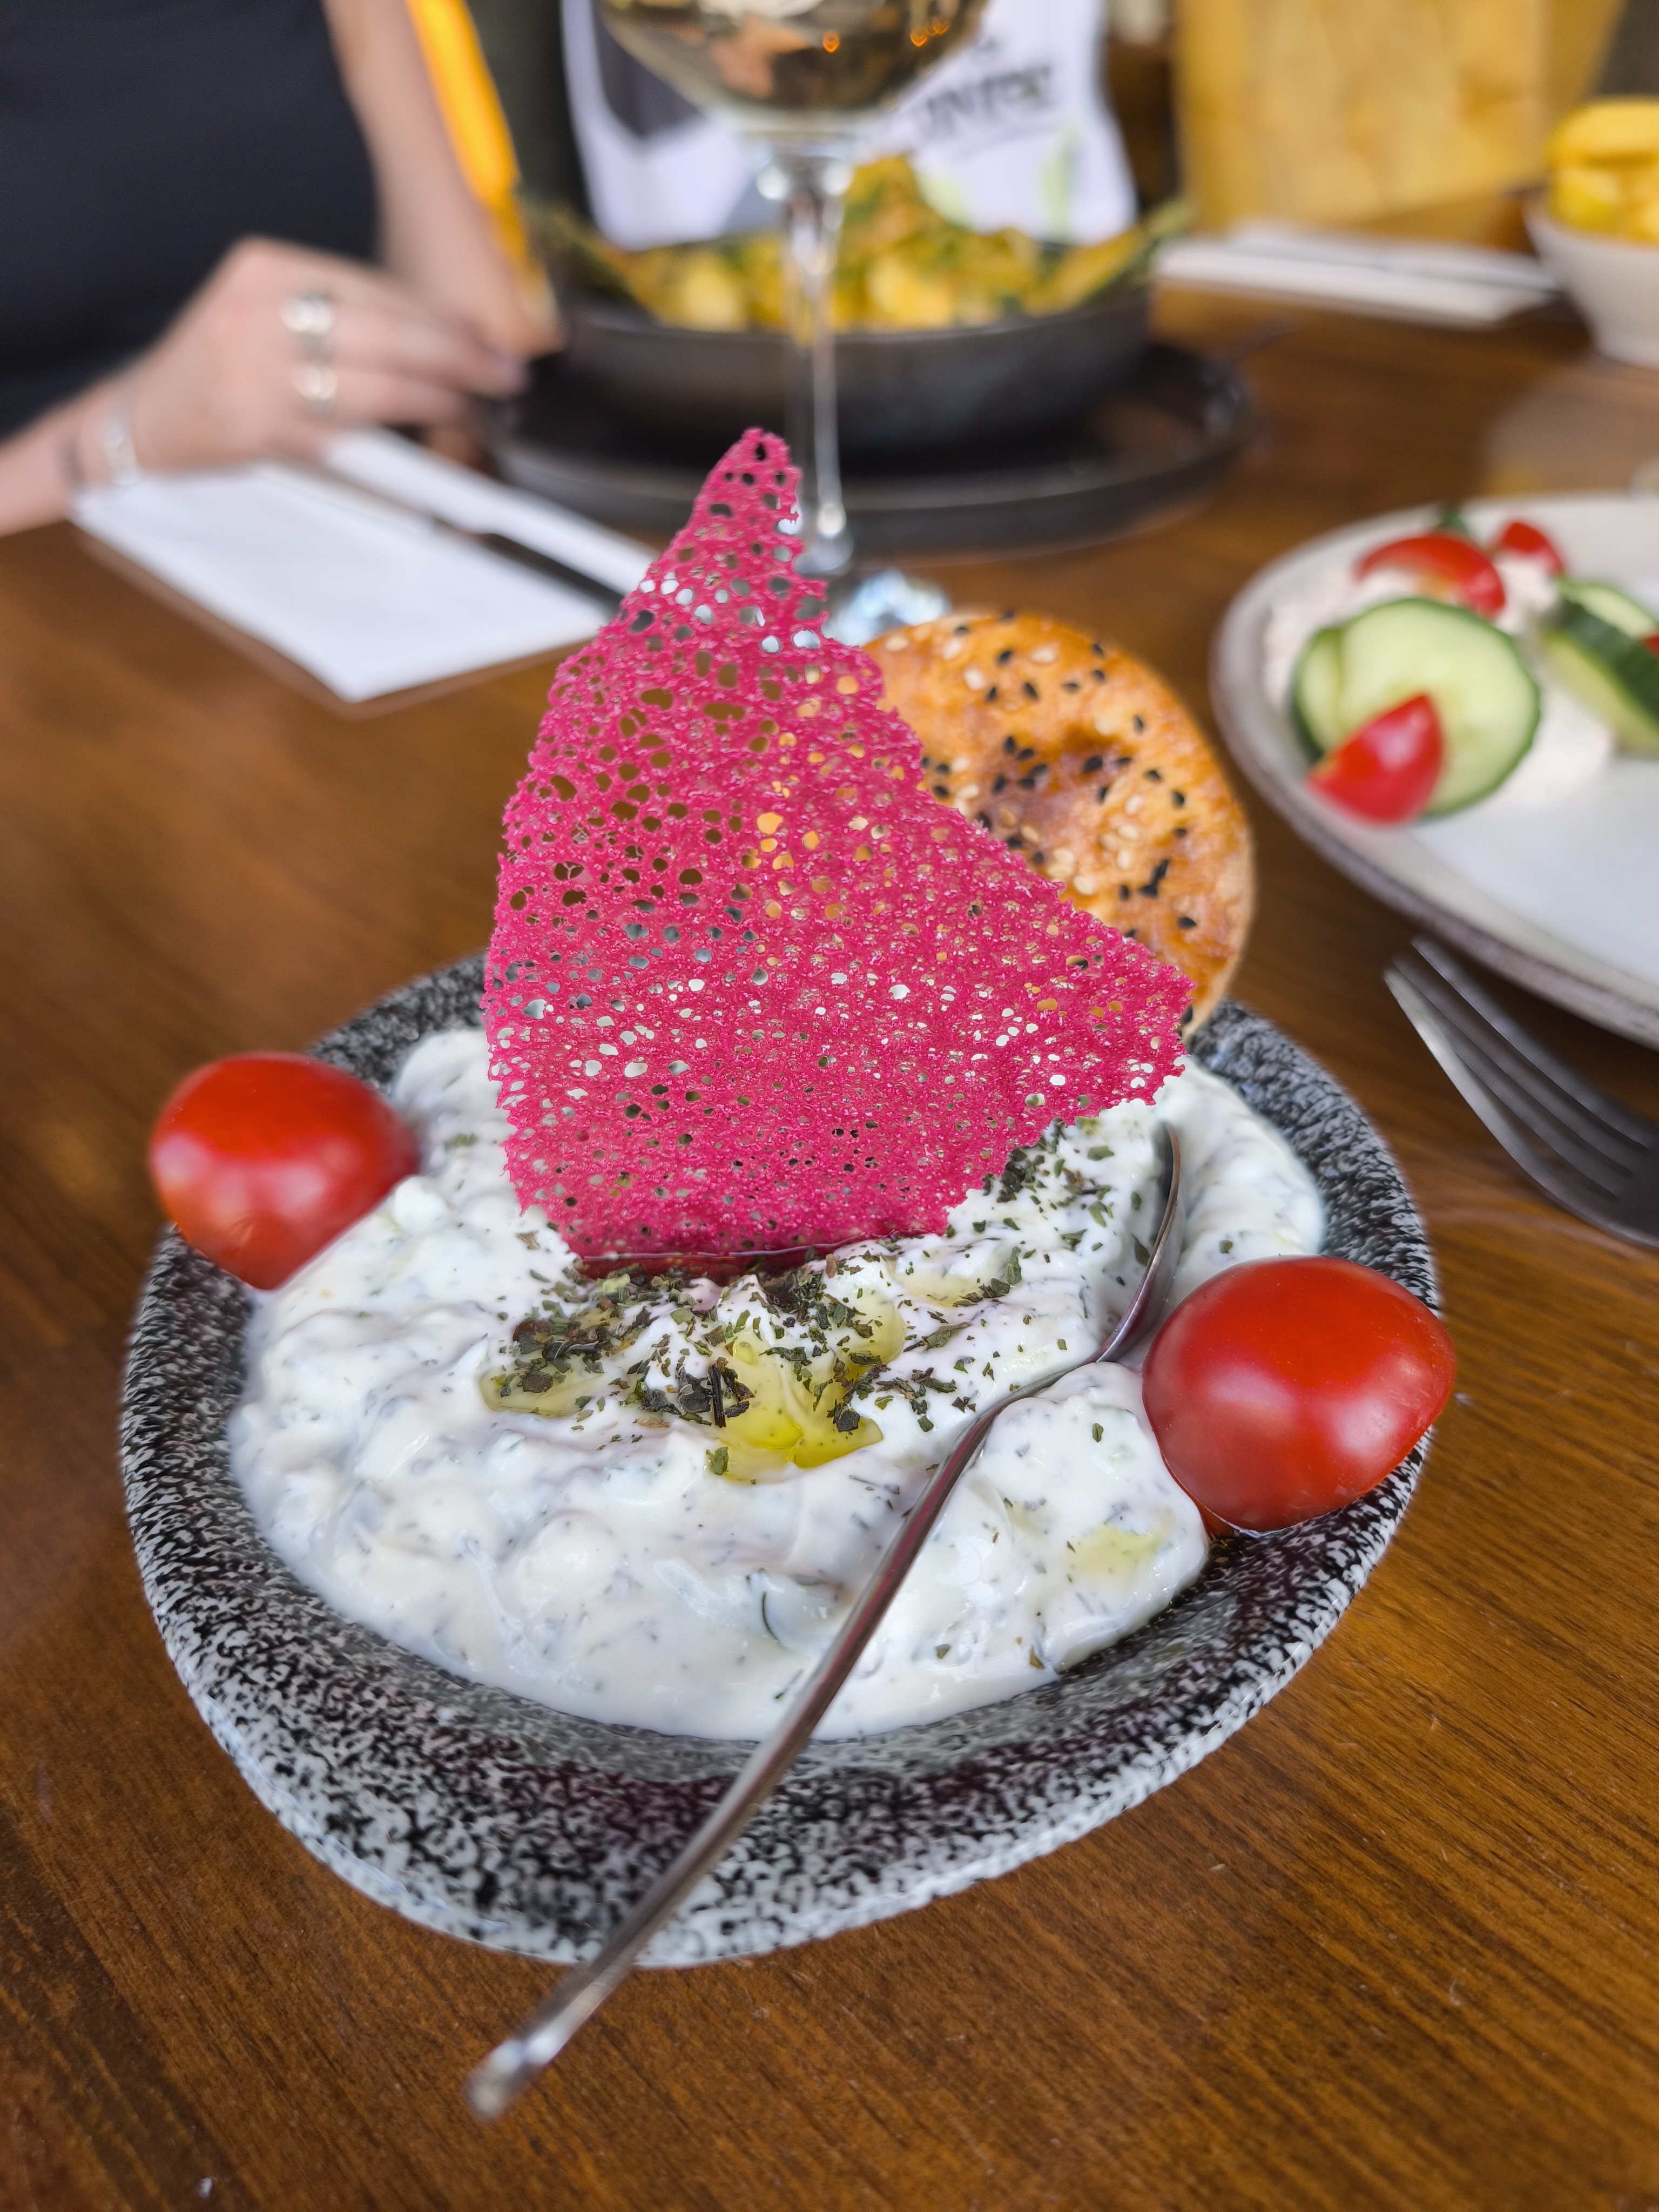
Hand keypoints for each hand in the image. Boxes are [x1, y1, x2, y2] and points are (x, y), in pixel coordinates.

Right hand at [110, 237, 529, 474]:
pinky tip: (427, 456)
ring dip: (439, 403)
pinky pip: (350, 445)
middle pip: (389, 333)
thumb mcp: (273, 313)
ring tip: (475, 411)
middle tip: (505, 378)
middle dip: (458, 358)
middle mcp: (261, 311)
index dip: (443, 320)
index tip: (488, 340)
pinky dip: (398, 455)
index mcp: (268, 267)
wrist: (141, 416)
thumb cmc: (222, 366)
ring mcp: (259, 372)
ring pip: (378, 387)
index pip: (380, 289)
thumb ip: (351, 316)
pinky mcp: (260, 430)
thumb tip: (453, 332)